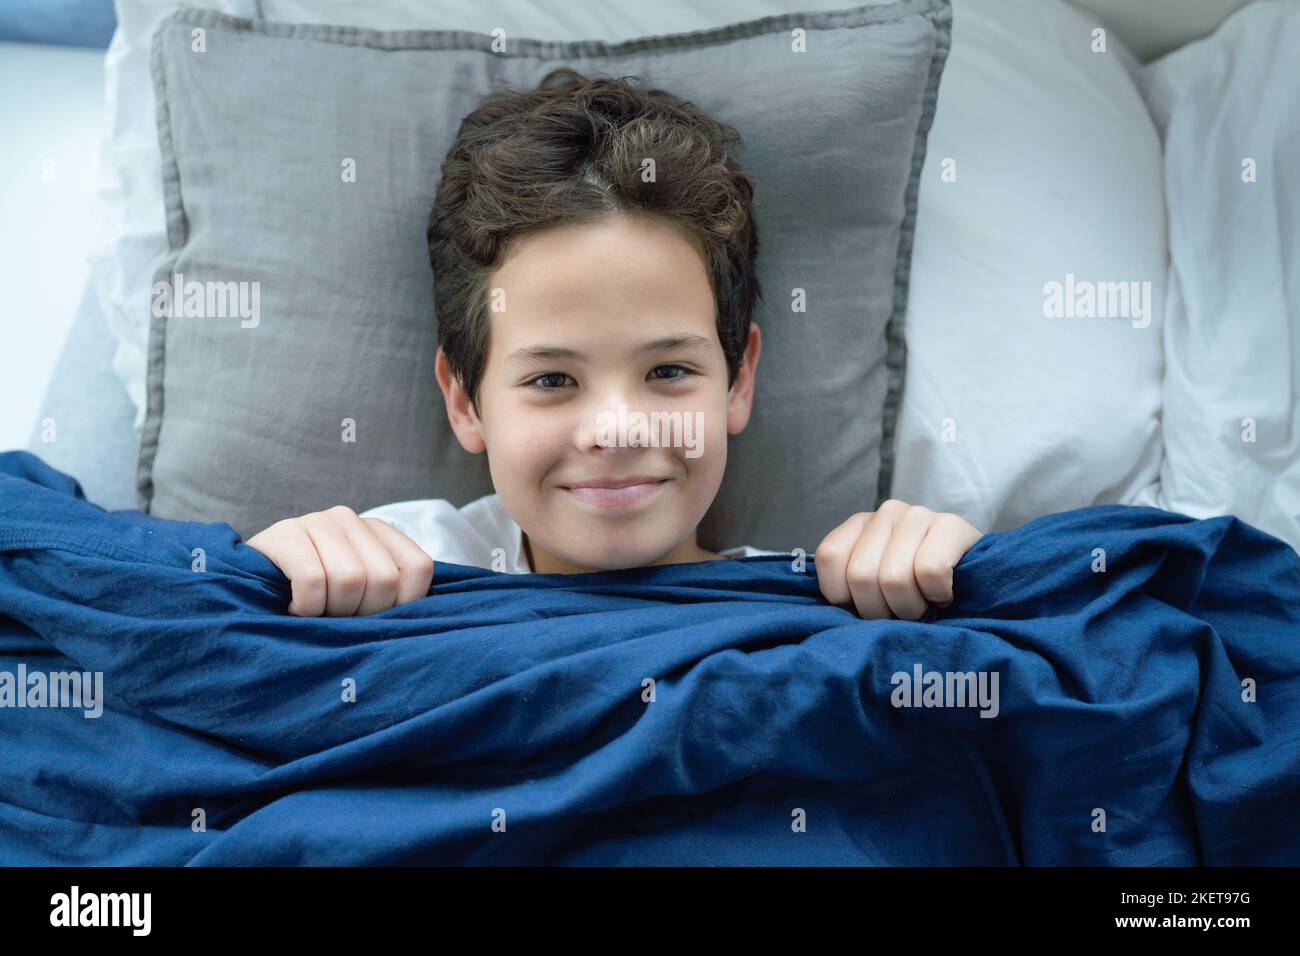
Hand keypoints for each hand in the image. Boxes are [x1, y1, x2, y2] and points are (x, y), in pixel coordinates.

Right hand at [244, 505, 434, 615]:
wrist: (244, 583)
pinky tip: (295, 607)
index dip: (401, 604)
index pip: (418, 568)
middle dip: (361, 613)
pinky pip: (313, 580)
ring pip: (350, 580)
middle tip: (336, 617)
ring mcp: (317, 521)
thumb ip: (389, 597)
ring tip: (315, 611)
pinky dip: (306, 607)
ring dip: (331, 612)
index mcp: (379, 531)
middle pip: (384, 580)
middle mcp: (351, 519)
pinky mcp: (285, 533)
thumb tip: (418, 624)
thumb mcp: (358, 594)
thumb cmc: (314, 598)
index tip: (372, 617)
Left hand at [814, 500, 981, 619]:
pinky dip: (936, 594)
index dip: (844, 594)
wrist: (982, 577)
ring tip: (922, 604)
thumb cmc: (916, 588)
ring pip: (894, 578)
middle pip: (861, 575)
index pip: (830, 557)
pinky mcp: (951, 525)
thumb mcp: (875, 584)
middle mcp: (886, 512)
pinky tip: (943, 594)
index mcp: (860, 524)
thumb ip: (849, 588)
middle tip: (899, 613)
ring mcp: (919, 515)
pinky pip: (929, 571)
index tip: (865, 605)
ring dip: (909, 607)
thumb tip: (832, 615)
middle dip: (879, 610)